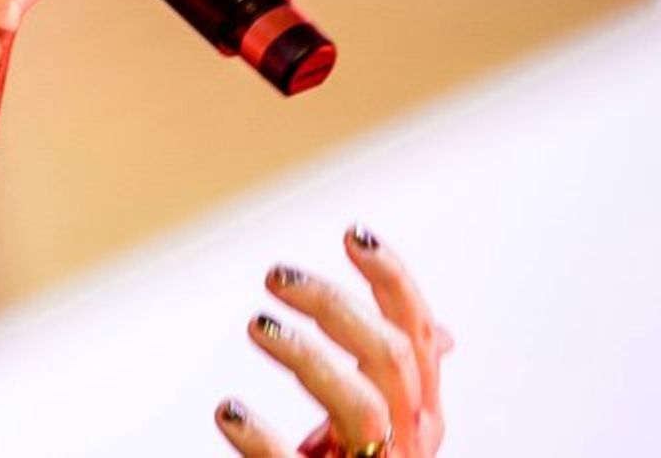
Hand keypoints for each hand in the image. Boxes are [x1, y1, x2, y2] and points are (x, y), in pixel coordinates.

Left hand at [216, 226, 452, 456]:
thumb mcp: (387, 430)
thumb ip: (402, 381)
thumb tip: (443, 336)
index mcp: (420, 415)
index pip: (417, 335)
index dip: (393, 281)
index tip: (353, 233)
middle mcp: (410, 442)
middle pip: (392, 360)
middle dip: (336, 307)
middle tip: (275, 276)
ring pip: (365, 409)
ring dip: (308, 357)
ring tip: (257, 324)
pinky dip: (261, 440)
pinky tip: (227, 411)